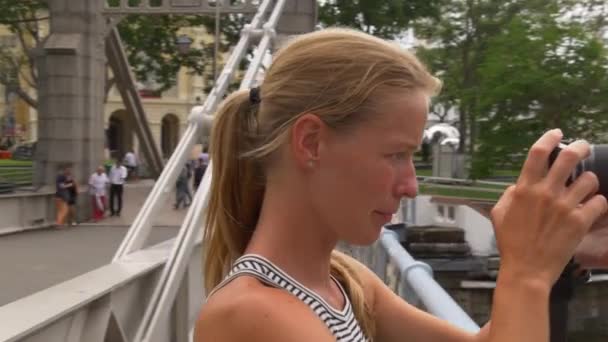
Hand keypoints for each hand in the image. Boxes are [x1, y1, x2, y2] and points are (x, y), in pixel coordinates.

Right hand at [490, 129, 607, 286]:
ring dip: (589, 182)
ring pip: (589, 179)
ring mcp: (565, 207)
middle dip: (580, 147)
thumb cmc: (511, 244)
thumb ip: (509, 195)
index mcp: (525, 189)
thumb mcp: (499, 214)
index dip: (550, 138)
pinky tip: (590, 209)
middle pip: (569, 157)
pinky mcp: (580, 222)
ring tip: (585, 189)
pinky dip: (597, 203)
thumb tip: (520, 185)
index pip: (538, 153)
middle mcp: (546, 193)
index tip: (557, 133)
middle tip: (583, 147)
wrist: (526, 270)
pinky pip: (599, 202)